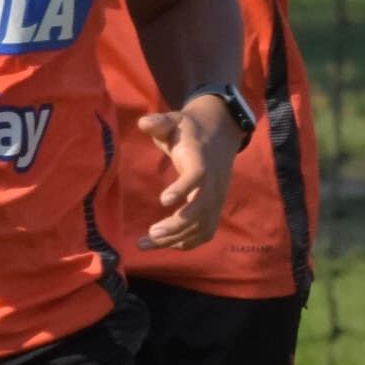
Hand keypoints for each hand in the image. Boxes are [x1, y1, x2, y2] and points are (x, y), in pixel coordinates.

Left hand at [134, 95, 240, 250]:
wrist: (220, 134)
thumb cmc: (190, 129)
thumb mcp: (175, 120)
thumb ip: (159, 122)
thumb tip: (144, 123)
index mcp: (202, 159)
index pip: (198, 176)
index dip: (183, 188)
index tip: (162, 200)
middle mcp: (213, 182)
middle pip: (201, 208)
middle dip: (178, 224)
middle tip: (151, 233)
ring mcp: (216, 198)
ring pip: (201, 225)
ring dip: (175, 238)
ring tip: (144, 244)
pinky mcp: (214, 208)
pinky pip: (204, 232)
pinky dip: (186, 242)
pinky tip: (163, 244)